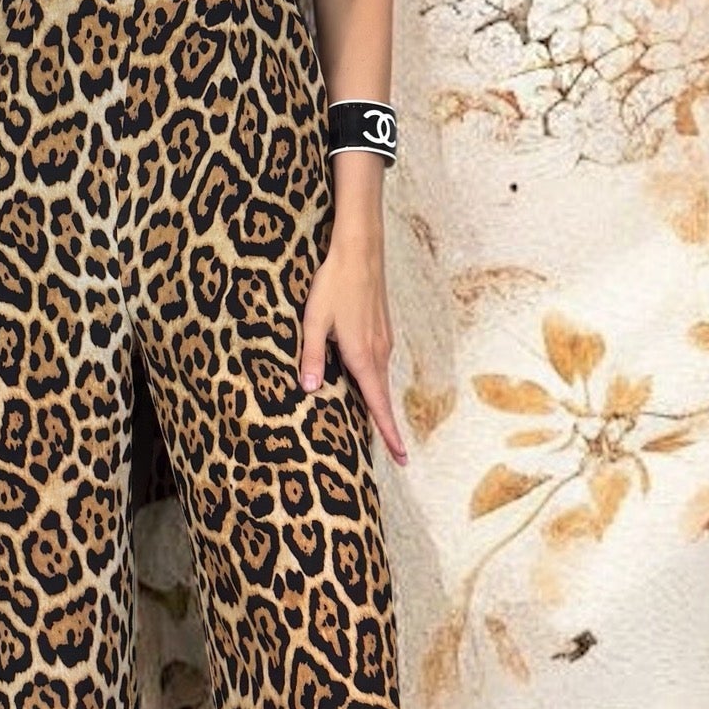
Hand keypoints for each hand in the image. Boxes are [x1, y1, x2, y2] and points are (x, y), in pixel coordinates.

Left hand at [298, 221, 407, 465]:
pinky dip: (374, 381)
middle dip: (386, 425)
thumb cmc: (334, 285)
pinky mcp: (382, 331)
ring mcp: (383, 341)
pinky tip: (365, 384)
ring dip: (379, 402)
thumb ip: (312, 357)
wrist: (360, 252)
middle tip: (395, 453)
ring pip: (380, 380)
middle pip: (382, 397)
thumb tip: (307, 391)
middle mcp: (379, 353)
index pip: (377, 403)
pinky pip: (379, 364)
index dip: (388, 432)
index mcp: (362, 355)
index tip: (401, 457)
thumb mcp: (314, 322)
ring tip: (378, 426)